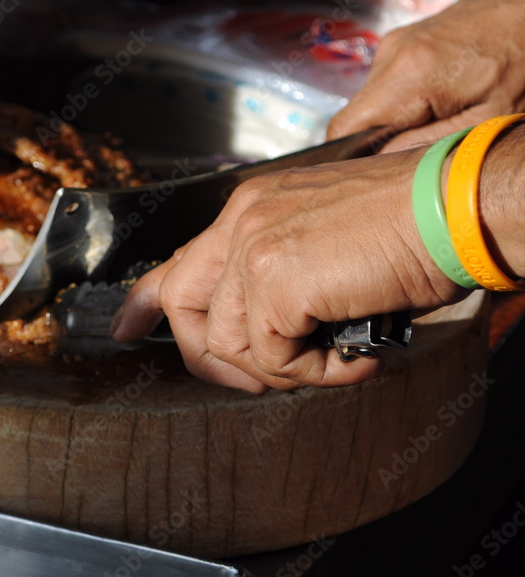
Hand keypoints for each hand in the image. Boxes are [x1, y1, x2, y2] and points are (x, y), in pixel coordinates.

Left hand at [111, 149, 464, 392]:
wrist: (458, 204)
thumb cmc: (413, 224)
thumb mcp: (329, 244)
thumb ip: (284, 277)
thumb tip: (269, 335)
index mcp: (252, 208)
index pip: (179, 259)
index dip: (144, 301)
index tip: (125, 330)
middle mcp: (243, 220)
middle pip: (182, 306)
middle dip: (213, 360)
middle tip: (263, 379)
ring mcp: (254, 247)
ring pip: (230, 344)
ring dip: (286, 369)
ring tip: (339, 355)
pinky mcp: (275, 278)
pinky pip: (272, 358)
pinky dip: (315, 372)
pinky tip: (355, 354)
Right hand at [328, 0, 524, 153]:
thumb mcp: (485, 119)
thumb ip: (426, 145)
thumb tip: (380, 163)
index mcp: (408, 76)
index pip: (343, 129)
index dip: (348, 155)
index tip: (369, 171)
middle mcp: (391, 55)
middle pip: (357, 116)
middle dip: (379, 138)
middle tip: (418, 149)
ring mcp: (393, 44)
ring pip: (372, 101)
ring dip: (396, 118)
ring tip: (441, 116)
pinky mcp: (401, 41)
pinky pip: (386, 84)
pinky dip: (405, 100)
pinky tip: (441, 97)